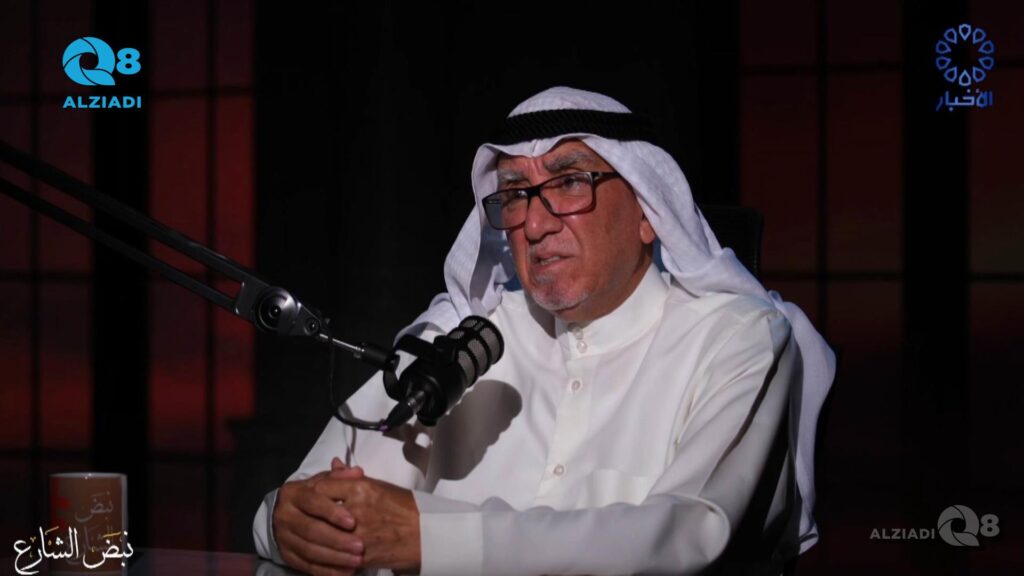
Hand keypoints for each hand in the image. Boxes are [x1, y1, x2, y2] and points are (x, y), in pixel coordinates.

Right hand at [273, 457, 365, 575]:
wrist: (287, 514)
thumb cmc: (313, 496)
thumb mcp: (323, 482)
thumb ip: (340, 477)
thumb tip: (358, 472)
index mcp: (293, 493)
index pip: (312, 502)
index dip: (332, 512)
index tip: (353, 521)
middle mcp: (284, 515)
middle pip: (311, 530)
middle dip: (337, 540)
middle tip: (360, 546)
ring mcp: (283, 537)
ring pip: (309, 551)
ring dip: (335, 558)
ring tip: (357, 561)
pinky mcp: (286, 556)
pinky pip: (306, 566)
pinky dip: (327, 571)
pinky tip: (345, 573)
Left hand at [315, 475, 421, 572]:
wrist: (428, 535)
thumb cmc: (408, 508)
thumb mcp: (381, 486)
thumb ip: (352, 477)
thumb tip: (335, 464)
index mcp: (361, 489)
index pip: (322, 487)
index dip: (315, 491)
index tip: (315, 496)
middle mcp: (355, 511)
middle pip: (318, 512)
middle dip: (313, 515)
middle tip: (312, 516)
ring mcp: (356, 535)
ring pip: (323, 535)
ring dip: (319, 535)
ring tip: (320, 534)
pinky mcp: (360, 556)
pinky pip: (335, 555)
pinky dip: (330, 552)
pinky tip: (331, 550)